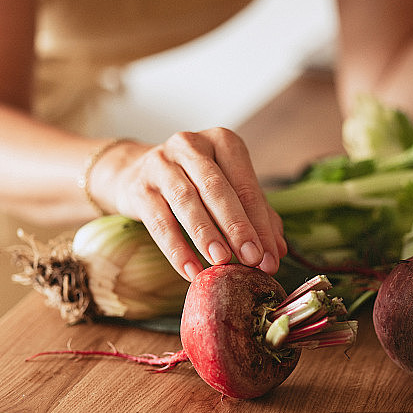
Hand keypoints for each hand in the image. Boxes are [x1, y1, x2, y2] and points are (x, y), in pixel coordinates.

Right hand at [104, 128, 287, 280]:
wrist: (135, 174)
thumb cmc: (194, 183)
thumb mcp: (227, 191)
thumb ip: (256, 216)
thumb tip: (277, 251)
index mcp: (222, 141)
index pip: (246, 185)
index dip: (260, 224)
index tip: (270, 257)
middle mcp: (190, 146)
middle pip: (217, 189)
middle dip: (237, 227)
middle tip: (251, 259)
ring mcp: (161, 163)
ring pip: (186, 201)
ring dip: (206, 235)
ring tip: (221, 262)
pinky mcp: (139, 187)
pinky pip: (159, 222)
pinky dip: (176, 250)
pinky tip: (191, 270)